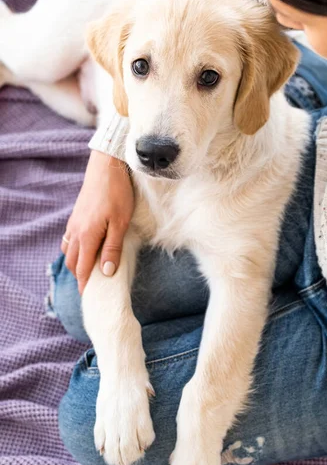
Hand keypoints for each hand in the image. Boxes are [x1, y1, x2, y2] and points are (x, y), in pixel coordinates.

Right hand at [61, 150, 133, 293]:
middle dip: (80, 277)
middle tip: (89, 288)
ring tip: (87, 272)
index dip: (86, 284)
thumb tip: (106, 272)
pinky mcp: (76, 216)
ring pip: (69, 251)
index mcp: (87, 237)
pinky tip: (84, 250)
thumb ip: (112, 248)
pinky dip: (74, 250)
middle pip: (73, 263)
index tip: (89, 298)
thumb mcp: (120, 223)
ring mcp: (74, 223)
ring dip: (76, 263)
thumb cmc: (117, 194)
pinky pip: (69, 239)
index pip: (83, 268)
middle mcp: (76, 232)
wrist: (106, 167)